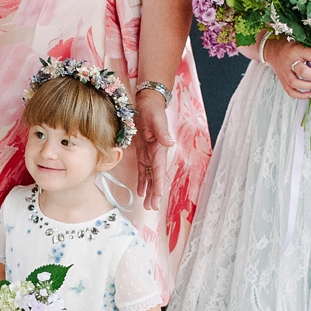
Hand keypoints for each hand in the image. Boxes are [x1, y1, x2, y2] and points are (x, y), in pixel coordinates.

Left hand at [134, 88, 174, 210]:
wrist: (148, 103)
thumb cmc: (153, 110)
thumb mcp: (157, 119)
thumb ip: (162, 132)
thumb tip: (169, 143)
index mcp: (160, 149)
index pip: (160, 170)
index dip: (159, 183)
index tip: (158, 195)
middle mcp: (156, 155)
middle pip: (156, 178)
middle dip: (155, 193)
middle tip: (152, 207)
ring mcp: (150, 155)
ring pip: (150, 177)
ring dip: (149, 191)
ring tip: (148, 205)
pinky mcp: (143, 153)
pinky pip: (144, 171)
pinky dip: (142, 182)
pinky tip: (141, 193)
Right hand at [257, 38, 310, 99]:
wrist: (273, 50)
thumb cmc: (291, 46)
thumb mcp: (305, 44)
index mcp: (296, 50)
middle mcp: (289, 62)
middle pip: (303, 72)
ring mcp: (285, 73)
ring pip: (296, 83)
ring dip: (310, 85)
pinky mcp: (282, 81)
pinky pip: (290, 91)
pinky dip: (300, 95)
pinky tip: (310, 93)